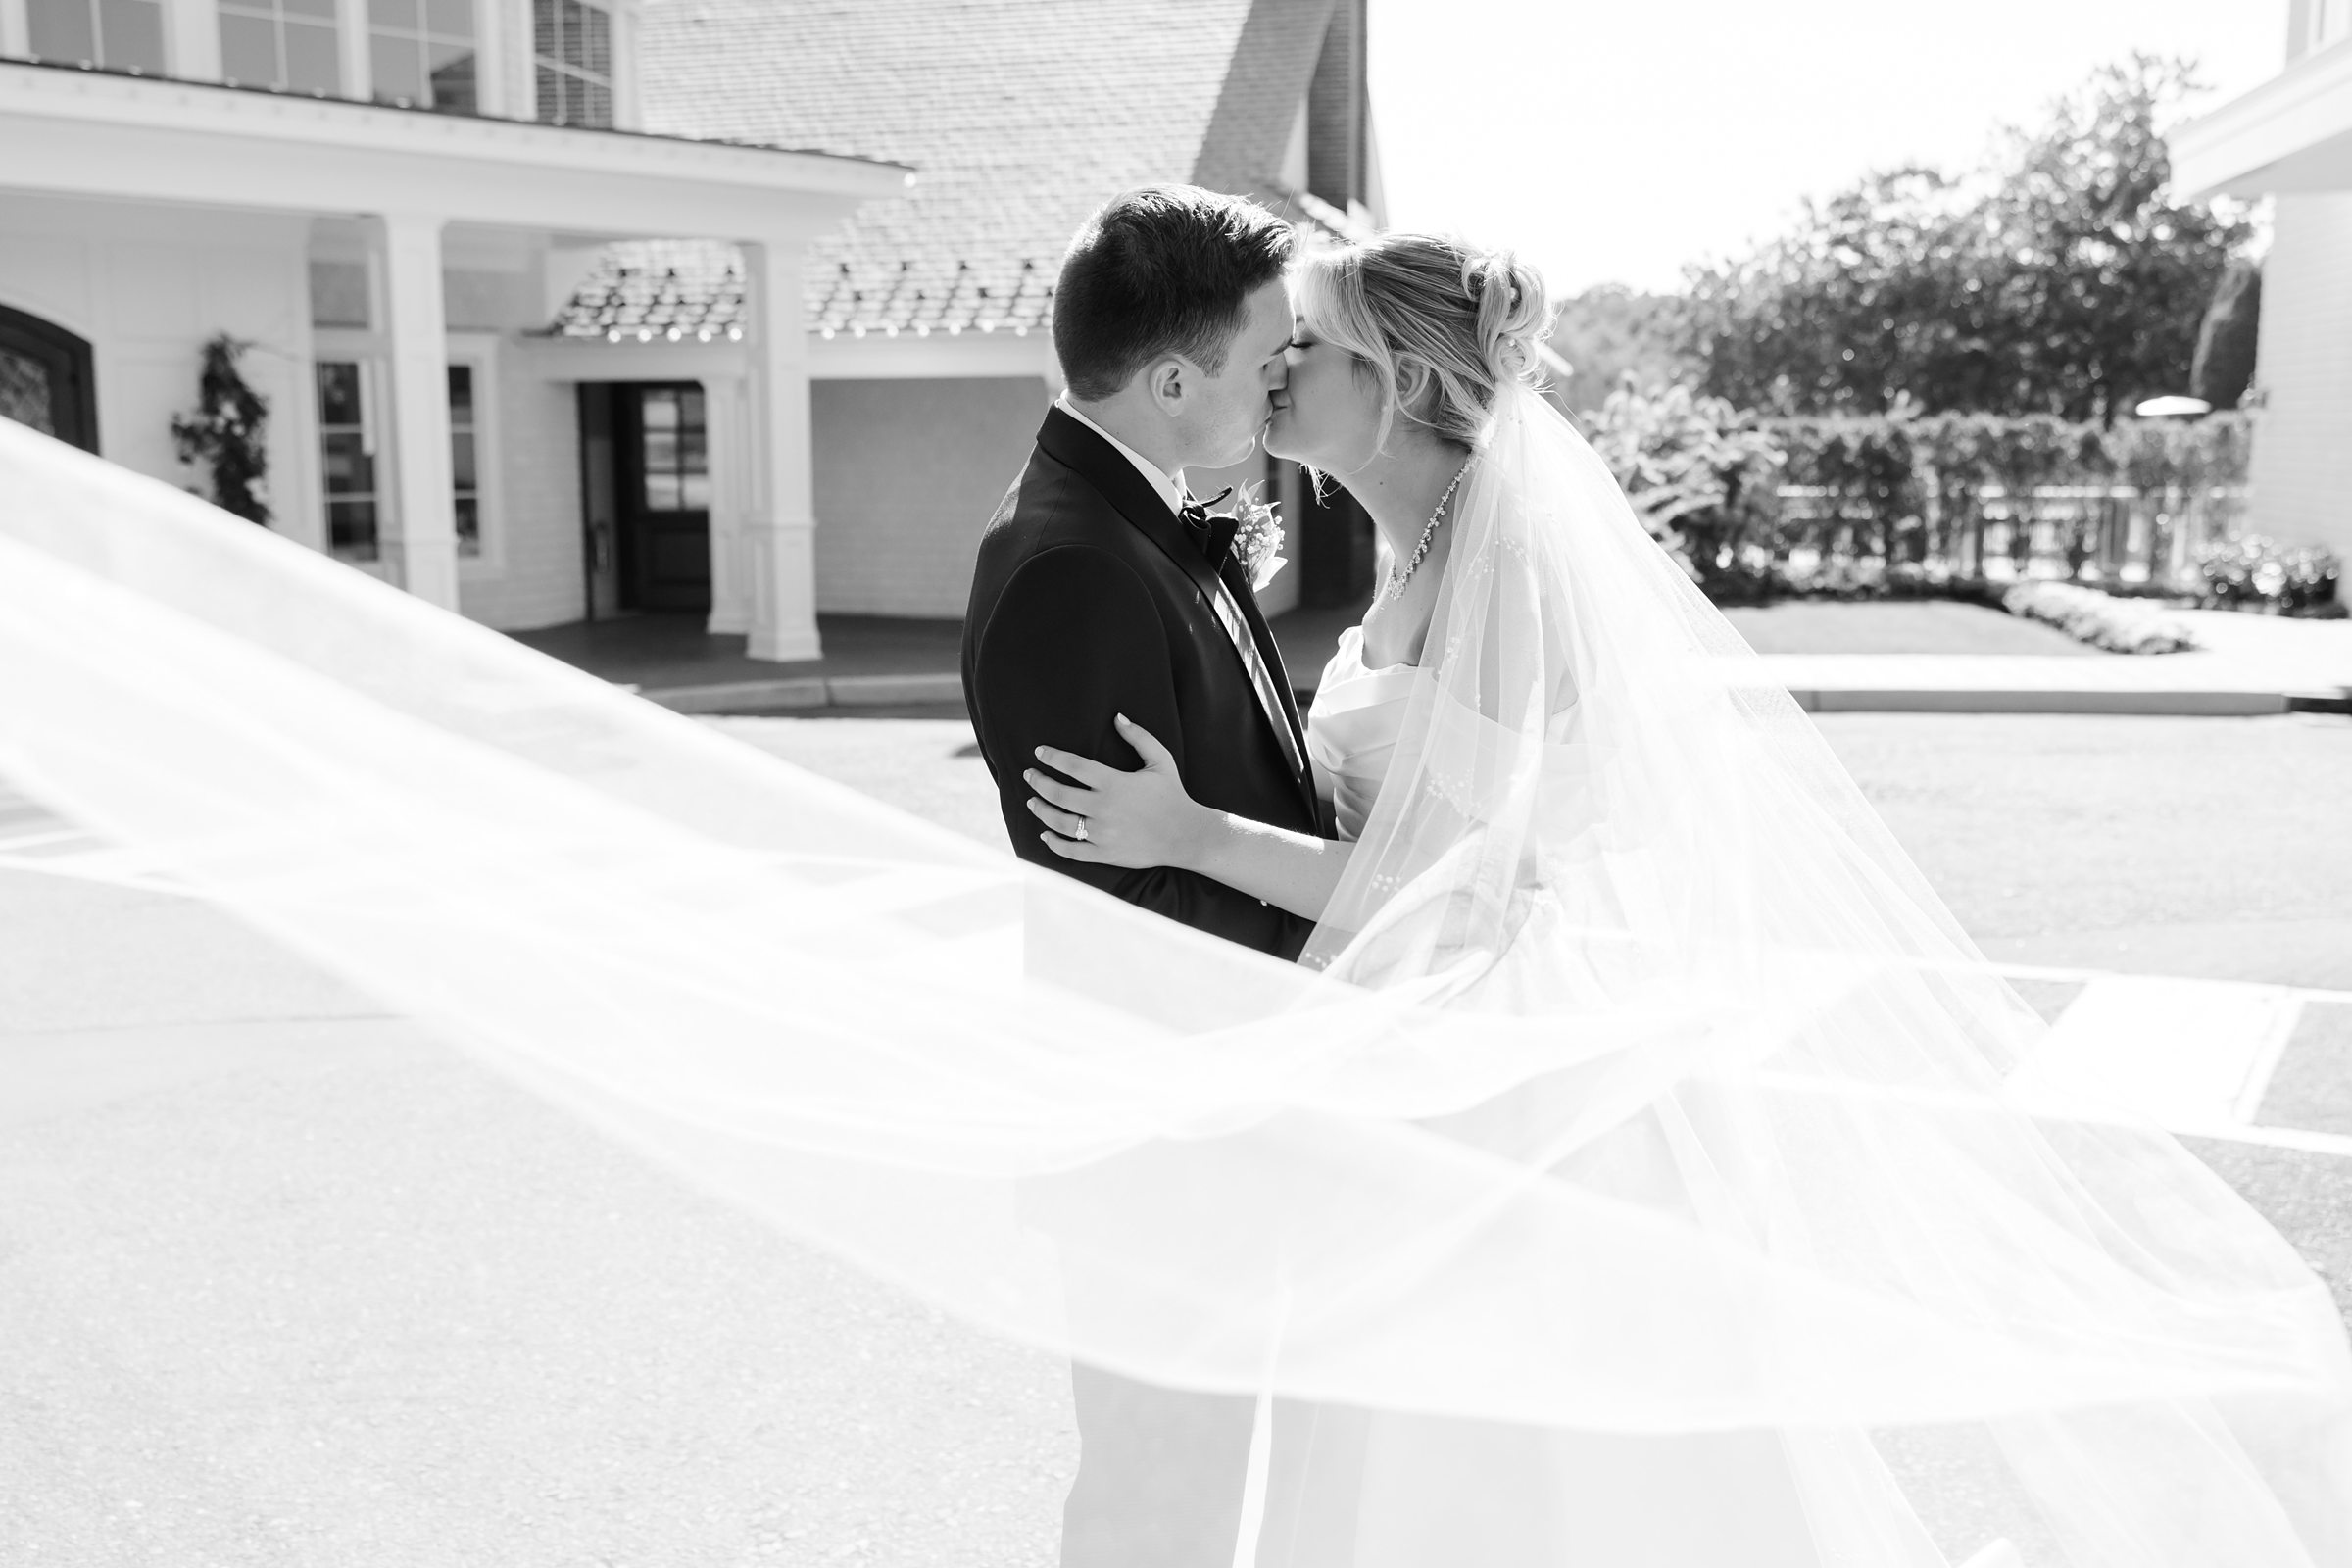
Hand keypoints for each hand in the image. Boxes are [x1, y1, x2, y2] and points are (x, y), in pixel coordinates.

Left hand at [1026, 715, 1208, 871]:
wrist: (1187, 835)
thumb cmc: (1173, 795)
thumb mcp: (1161, 760)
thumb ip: (1138, 737)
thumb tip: (1117, 717)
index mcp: (1114, 783)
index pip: (1073, 766)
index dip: (1052, 757)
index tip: (1039, 752)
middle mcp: (1104, 809)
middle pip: (1058, 794)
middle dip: (1038, 782)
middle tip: (1029, 775)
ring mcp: (1103, 834)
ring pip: (1059, 822)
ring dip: (1041, 811)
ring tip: (1032, 802)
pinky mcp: (1105, 854)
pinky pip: (1071, 851)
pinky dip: (1054, 844)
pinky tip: (1045, 835)